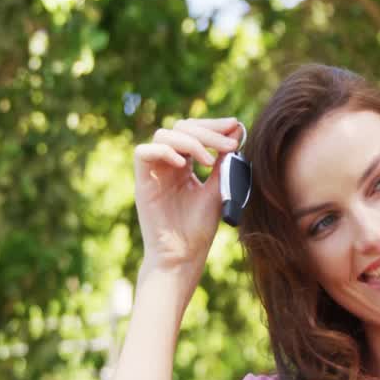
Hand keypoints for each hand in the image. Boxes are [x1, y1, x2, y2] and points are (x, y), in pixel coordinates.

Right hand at [133, 117, 242, 279]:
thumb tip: (237, 130)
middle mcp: (168, 164)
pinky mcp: (142, 182)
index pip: (194, 130)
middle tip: (229, 144)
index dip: (213, 125)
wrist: (184, 255)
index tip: (236, 126)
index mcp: (185, 163)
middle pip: (180, 127)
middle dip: (206, 131)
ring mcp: (154, 171)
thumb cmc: (200, 227)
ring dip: (190, 142)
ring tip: (210, 162)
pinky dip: (164, 152)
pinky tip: (185, 164)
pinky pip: (143, 153)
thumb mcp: (218, 187)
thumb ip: (225, 159)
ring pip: (164, 135)